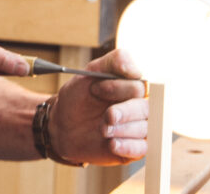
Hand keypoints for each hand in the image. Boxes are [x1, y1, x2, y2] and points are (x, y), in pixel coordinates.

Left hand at [49, 48, 147, 164]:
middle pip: (146, 108)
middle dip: (124, 112)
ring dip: (121, 129)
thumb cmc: (79, 96)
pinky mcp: (134, 148)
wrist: (62, 124)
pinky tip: (111, 143)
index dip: (119, 87)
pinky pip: (142, 149)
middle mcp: (139, 106)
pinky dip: (127, 146)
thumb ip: (114, 62)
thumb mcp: (90, 72)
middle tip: (107, 116)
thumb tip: (136, 71)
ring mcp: (138, 127)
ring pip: (145, 129)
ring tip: (102, 129)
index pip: (140, 85)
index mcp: (133, 86)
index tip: (95, 89)